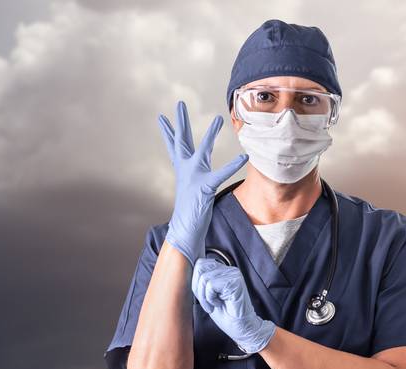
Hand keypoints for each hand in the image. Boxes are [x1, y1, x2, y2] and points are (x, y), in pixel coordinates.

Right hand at [160, 101, 247, 263]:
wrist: (185, 229)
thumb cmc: (192, 210)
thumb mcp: (197, 189)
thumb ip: (200, 178)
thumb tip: (201, 176)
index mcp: (184, 169)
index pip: (176, 146)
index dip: (170, 131)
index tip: (162, 117)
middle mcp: (186, 170)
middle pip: (182, 141)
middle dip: (181, 121)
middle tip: (179, 102)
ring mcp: (194, 178)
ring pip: (202, 151)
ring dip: (211, 135)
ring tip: (219, 119)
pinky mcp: (204, 188)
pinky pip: (221, 175)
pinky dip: (232, 165)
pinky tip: (244, 157)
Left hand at [191, 257, 274, 353]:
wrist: (241, 327)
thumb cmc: (225, 314)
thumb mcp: (207, 295)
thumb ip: (200, 281)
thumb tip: (186, 271)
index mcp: (223, 270)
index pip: (200, 263)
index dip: (196, 281)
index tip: (204, 296)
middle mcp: (230, 269)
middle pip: (200, 268)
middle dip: (198, 288)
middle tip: (207, 302)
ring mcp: (234, 275)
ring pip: (204, 278)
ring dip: (205, 296)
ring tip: (214, 305)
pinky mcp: (236, 282)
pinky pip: (211, 285)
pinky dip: (210, 298)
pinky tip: (219, 304)